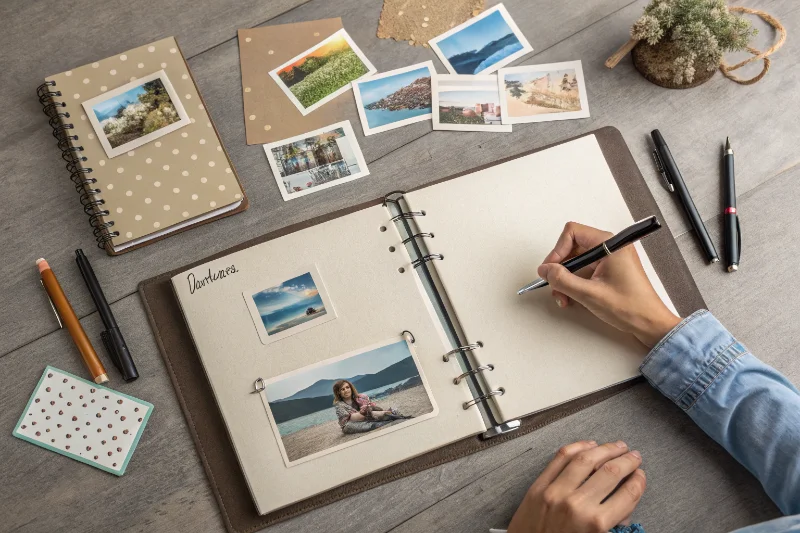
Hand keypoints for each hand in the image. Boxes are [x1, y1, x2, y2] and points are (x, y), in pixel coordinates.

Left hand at [507, 441, 645, 532]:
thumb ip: (611, 522)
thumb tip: (624, 499)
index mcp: (595, 524)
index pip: (627, 495)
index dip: (638, 481)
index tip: (641, 475)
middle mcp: (577, 505)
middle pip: (610, 472)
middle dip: (627, 461)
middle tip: (634, 456)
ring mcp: (556, 492)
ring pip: (586, 459)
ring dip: (606, 449)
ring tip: (617, 446)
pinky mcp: (539, 485)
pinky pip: (560, 458)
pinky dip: (577, 447)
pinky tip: (589, 444)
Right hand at [537, 222, 680, 347]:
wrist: (650, 324)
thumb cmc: (631, 308)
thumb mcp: (589, 294)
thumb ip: (563, 280)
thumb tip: (546, 270)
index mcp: (610, 245)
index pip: (573, 233)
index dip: (558, 250)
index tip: (552, 269)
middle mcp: (611, 247)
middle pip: (573, 247)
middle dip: (561, 268)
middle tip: (555, 285)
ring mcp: (611, 258)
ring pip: (577, 260)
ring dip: (566, 278)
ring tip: (565, 297)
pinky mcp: (610, 269)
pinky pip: (585, 269)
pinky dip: (576, 282)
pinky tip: (574, 297)